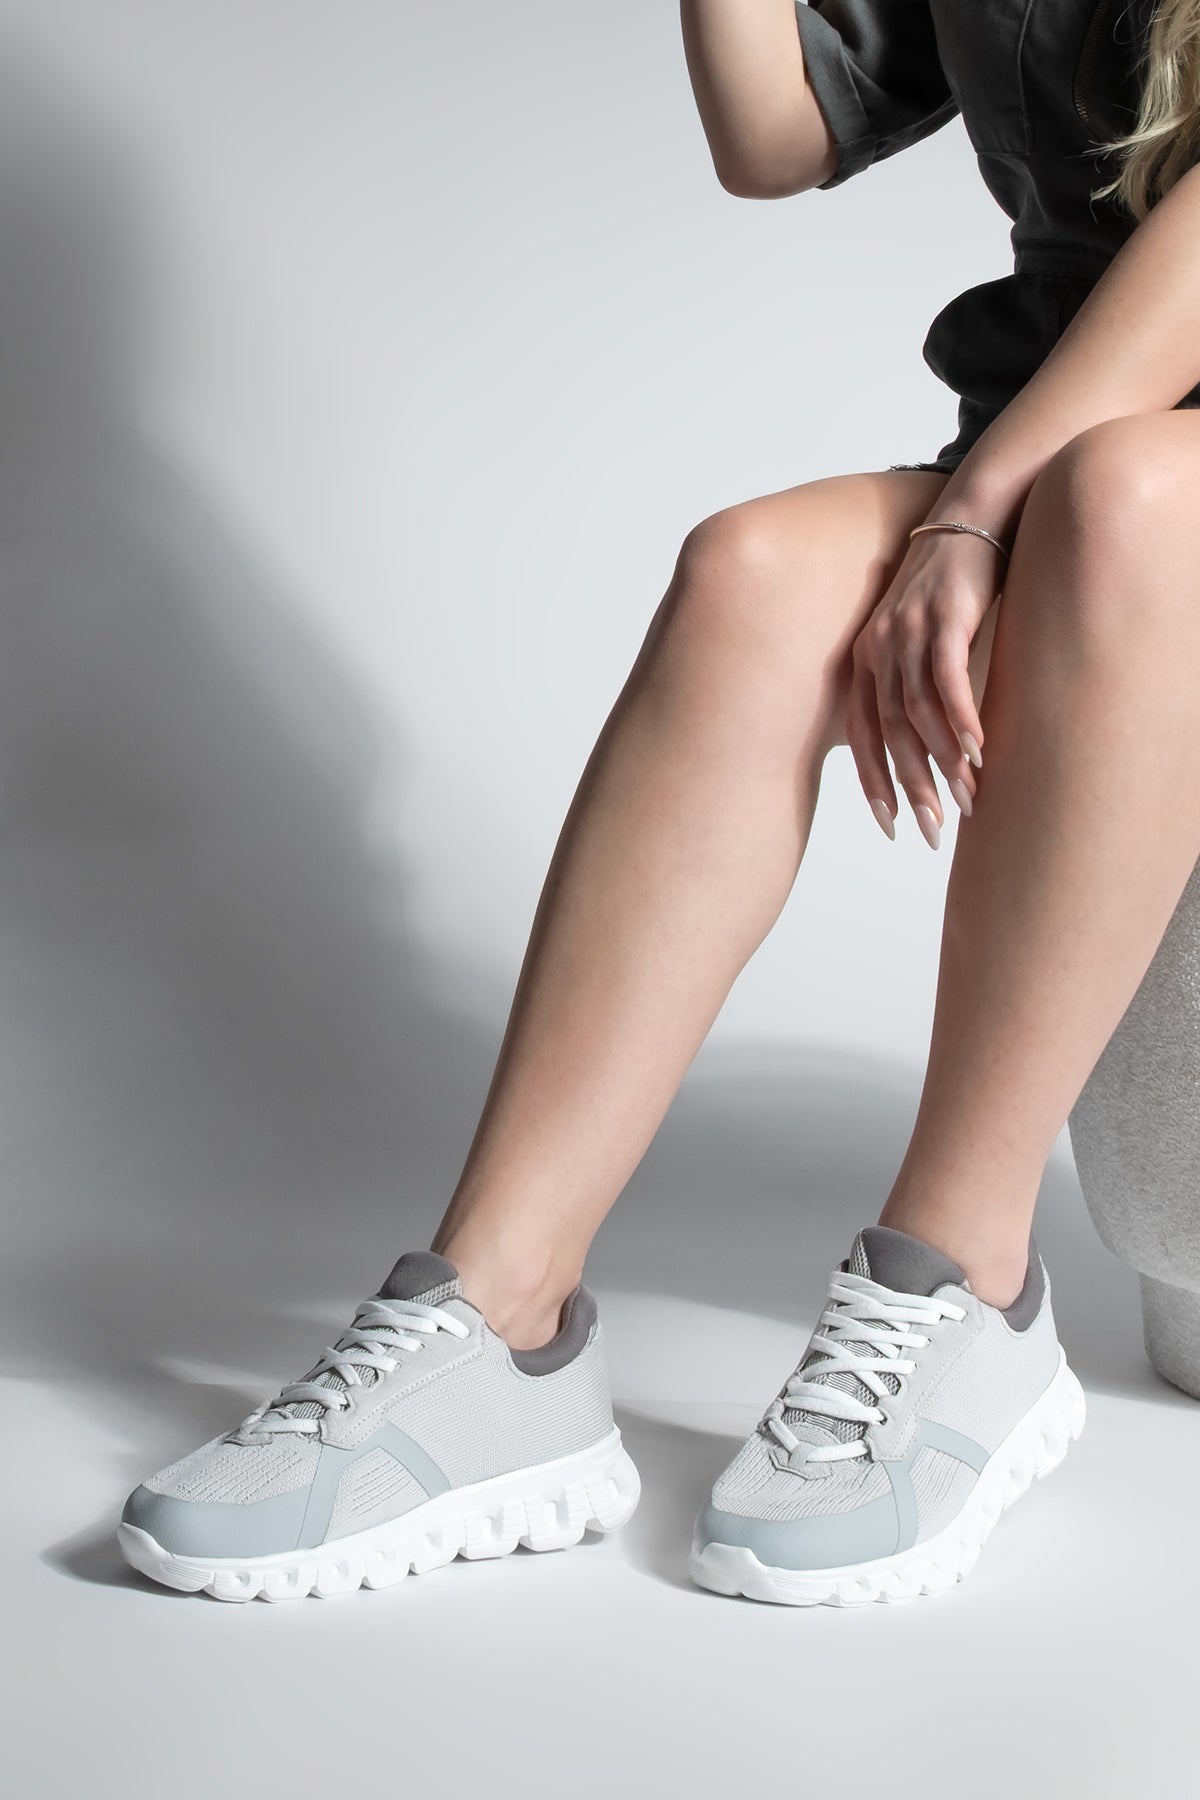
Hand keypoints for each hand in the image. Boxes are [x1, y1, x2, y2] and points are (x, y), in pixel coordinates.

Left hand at [846, 526, 1002, 846]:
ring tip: (968, 799)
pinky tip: (977, 752)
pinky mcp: (944, 615)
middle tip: (934, 832)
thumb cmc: (952, 589)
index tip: (891, 826)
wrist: (975, 518)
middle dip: (913, 788)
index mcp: (868, 659)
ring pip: (920, 712)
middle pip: (892, 732)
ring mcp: (909, 630)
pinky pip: (948, 678)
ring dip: (944, 762)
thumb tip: (927, 745)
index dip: (875, 782)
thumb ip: (914, 685)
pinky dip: (961, 719)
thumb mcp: (920, 639)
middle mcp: (879, 647)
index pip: (863, 734)